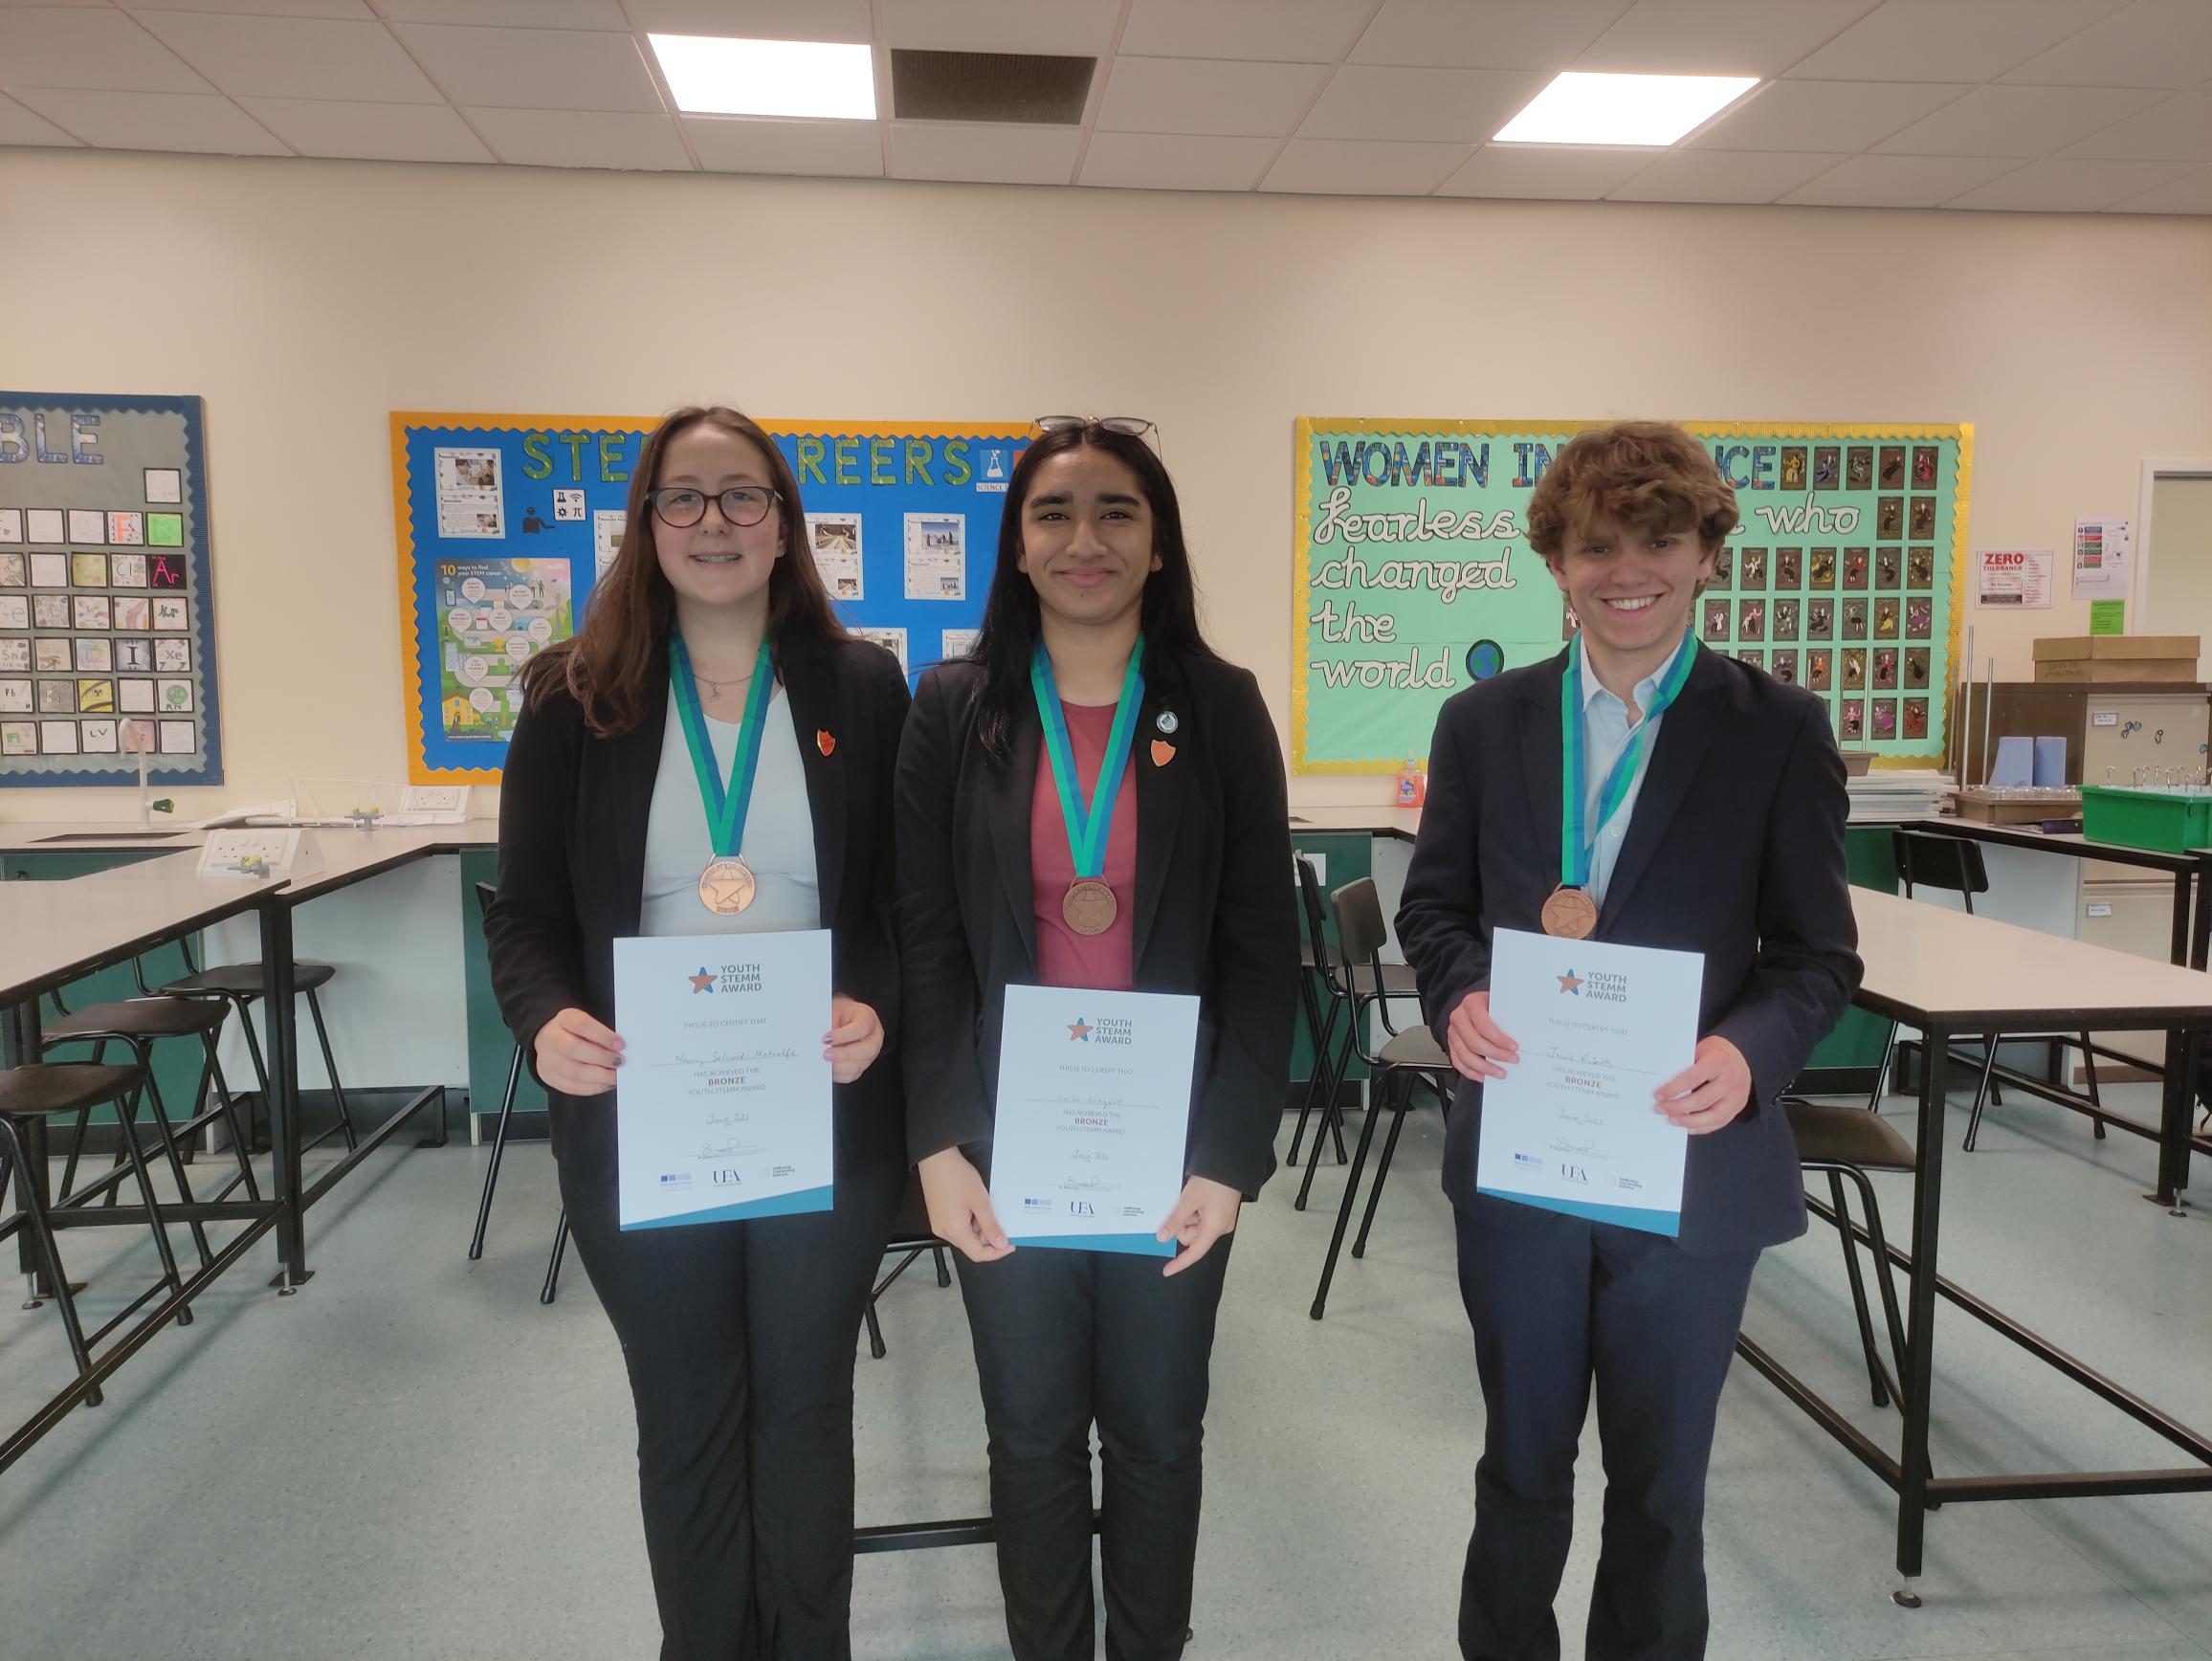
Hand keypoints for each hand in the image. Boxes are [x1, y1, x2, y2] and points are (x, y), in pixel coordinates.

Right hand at [534, 1007, 622, 1095]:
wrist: (550, 1041)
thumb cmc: (576, 1032)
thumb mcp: (588, 1024)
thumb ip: (602, 1034)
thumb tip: (621, 1049)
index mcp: (564, 1020)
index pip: (582, 1025)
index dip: (603, 1036)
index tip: (621, 1045)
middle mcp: (551, 1039)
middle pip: (574, 1049)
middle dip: (602, 1058)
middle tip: (620, 1062)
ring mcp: (547, 1060)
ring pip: (573, 1072)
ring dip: (599, 1077)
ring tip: (615, 1076)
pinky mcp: (549, 1078)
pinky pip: (572, 1087)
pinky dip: (593, 1087)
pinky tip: (605, 1084)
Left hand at [823, 994, 883, 1083]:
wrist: (839, 1019)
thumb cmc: (837, 1013)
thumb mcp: (833, 1011)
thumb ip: (829, 1024)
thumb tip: (822, 1041)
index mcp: (868, 1017)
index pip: (862, 1028)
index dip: (844, 1035)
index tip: (826, 1038)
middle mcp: (874, 1036)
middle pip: (867, 1049)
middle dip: (844, 1054)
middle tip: (826, 1054)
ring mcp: (869, 1053)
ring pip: (859, 1065)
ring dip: (839, 1066)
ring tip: (825, 1061)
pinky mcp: (861, 1066)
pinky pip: (851, 1075)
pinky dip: (838, 1074)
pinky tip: (829, 1067)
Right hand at [917, 1147, 1012, 1263]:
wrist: (936, 1158)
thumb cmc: (956, 1175)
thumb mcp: (980, 1201)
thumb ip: (991, 1226)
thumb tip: (1000, 1244)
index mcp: (955, 1230)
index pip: (978, 1254)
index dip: (996, 1253)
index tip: (1008, 1245)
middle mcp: (943, 1231)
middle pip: (970, 1245)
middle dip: (987, 1237)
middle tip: (998, 1220)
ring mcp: (938, 1223)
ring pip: (964, 1235)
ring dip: (978, 1227)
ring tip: (982, 1206)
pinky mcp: (937, 1215)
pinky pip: (956, 1226)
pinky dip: (968, 1221)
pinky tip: (973, 1205)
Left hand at [1156, 1175, 1241, 1276]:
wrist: (1231, 1162)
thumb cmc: (1213, 1180)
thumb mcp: (1189, 1200)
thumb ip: (1175, 1221)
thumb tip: (1163, 1238)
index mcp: (1214, 1228)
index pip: (1195, 1252)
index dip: (1180, 1263)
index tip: (1167, 1270)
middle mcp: (1220, 1227)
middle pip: (1193, 1236)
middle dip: (1183, 1224)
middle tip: (1182, 1205)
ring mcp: (1221, 1219)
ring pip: (1196, 1226)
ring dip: (1188, 1214)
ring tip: (1193, 1196)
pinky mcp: (1221, 1211)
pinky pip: (1202, 1218)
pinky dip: (1194, 1211)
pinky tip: (1196, 1197)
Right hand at [1446, 989, 1518, 1080]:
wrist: (1475, 1004)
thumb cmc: (1489, 1005)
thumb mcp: (1498, 1004)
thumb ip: (1506, 1016)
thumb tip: (1523, 1034)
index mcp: (1471, 1003)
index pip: (1483, 1024)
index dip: (1498, 1038)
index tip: (1514, 1047)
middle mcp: (1459, 1017)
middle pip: (1474, 1042)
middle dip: (1495, 1054)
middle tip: (1512, 1059)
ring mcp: (1453, 1032)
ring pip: (1465, 1055)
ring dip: (1484, 1067)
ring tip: (1500, 1072)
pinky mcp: (1451, 1044)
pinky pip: (1458, 1062)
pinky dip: (1471, 1072)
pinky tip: (1483, 1076)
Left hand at [1654, 1035, 1753, 1133]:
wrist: (1738, 1057)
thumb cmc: (1716, 1053)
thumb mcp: (1700, 1049)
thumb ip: (1686, 1065)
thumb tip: (1663, 1083)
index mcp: (1719, 1060)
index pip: (1693, 1078)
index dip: (1674, 1089)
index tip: (1659, 1096)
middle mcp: (1732, 1079)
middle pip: (1702, 1100)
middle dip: (1677, 1107)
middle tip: (1661, 1108)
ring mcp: (1737, 1095)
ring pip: (1713, 1116)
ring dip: (1689, 1121)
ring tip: (1672, 1119)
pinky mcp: (1738, 1106)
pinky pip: (1720, 1122)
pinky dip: (1702, 1127)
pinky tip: (1688, 1126)